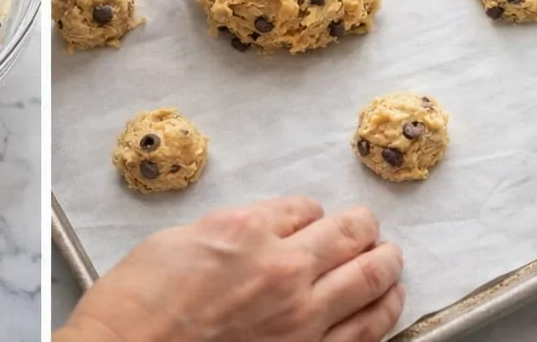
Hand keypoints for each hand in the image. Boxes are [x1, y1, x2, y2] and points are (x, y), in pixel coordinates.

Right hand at [58, 197, 403, 341]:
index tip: (313, 217)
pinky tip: (387, 308)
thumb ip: (236, 231)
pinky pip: (360, 335)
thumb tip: (264, 232)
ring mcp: (300, 319)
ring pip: (368, 284)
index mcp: (249, 230)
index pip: (304, 208)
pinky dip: (381, 316)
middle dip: (365, 228)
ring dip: (386, 267)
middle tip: (373, 227)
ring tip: (393, 262)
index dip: (312, 211)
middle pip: (348, 238)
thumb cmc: (144, 298)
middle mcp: (283, 269)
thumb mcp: (187, 238)